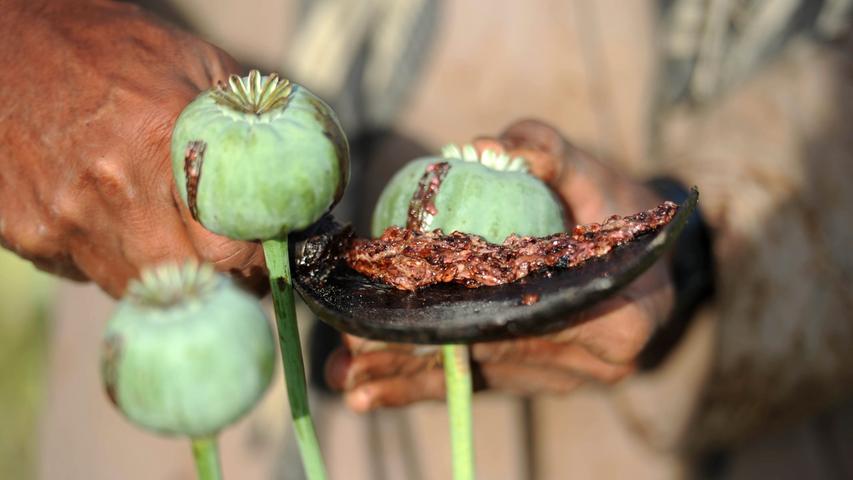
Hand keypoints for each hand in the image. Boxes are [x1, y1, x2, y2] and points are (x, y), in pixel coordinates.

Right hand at [0, 0, 265, 296]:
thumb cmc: (110, 45)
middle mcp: (110, 189)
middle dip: (221, 282)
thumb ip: (248, 125)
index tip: (267, 259)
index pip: (228, 249)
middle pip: (186, 282)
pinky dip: (116, 260)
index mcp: (161, 142)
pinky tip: (117, 219)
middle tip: (235, 265)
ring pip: (137, 288)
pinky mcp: (27, 235)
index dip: (256, 264)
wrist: (3, 39)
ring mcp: (62, 219)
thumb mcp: (195, 63)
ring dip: (170, 276)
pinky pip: (89, 273)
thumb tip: (302, 181)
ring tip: (179, 239)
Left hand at [325, 119, 673, 410]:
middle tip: (348, 357)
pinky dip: (425, 383)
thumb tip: (482, 147)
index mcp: (615, 317)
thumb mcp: (594, 172)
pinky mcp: (543, 376)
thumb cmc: (622, 209)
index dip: (452, 321)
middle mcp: (592, 362)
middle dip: (413, 357)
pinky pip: (480, 379)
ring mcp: (567, 376)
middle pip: (488, 356)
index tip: (389, 320)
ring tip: (347, 380)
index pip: (518, 321)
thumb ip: (547, 151)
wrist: (652, 254)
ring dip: (407, 378)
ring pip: (478, 376)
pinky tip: (373, 392)